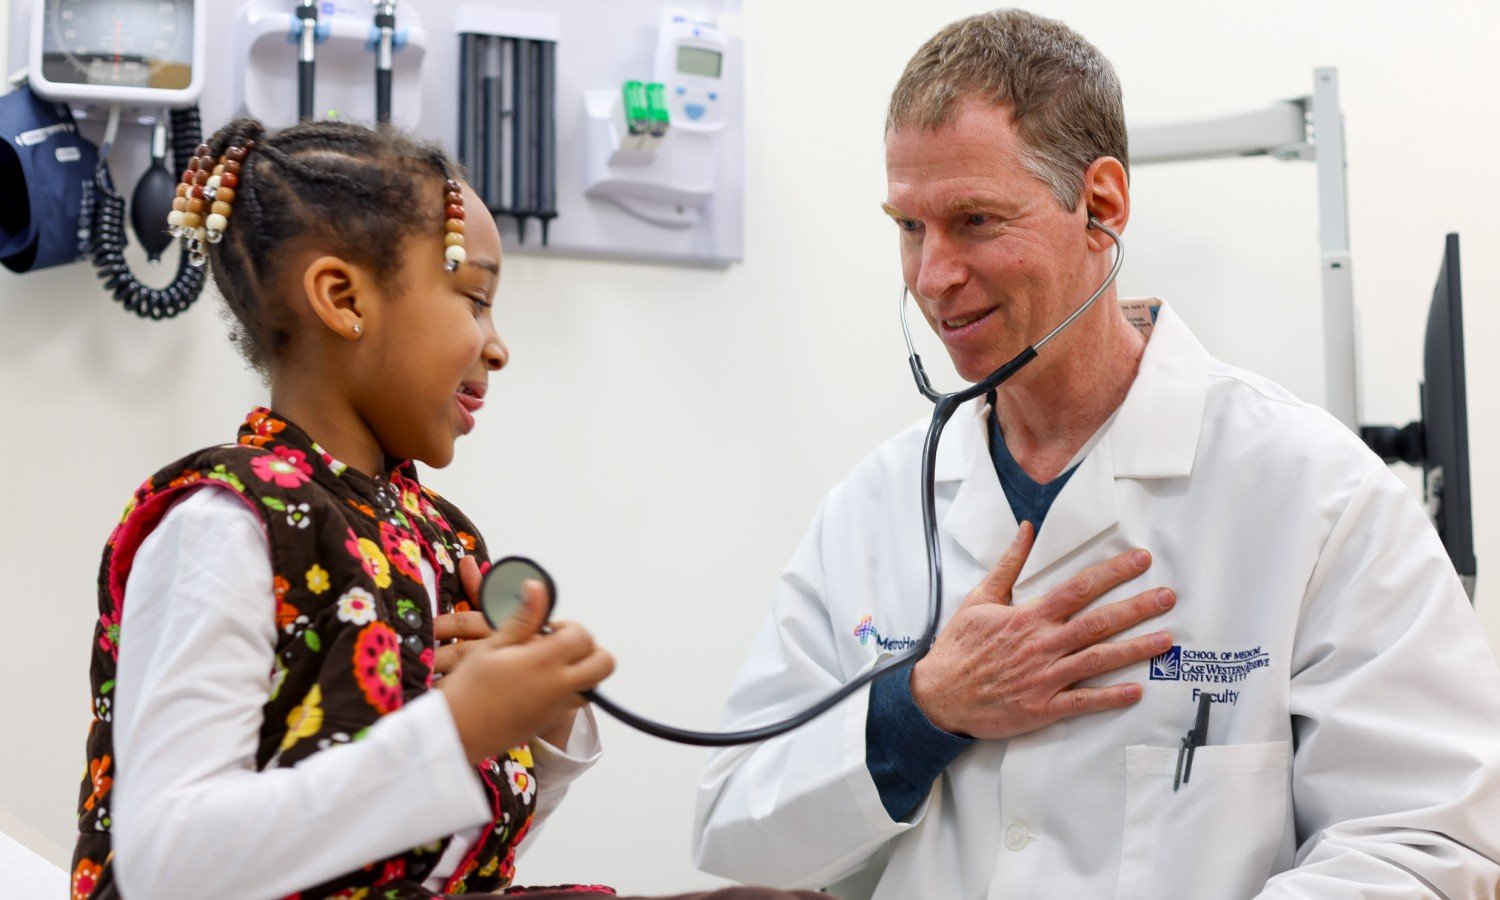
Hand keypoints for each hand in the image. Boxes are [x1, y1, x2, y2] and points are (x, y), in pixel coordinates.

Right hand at [436, 556, 609, 761]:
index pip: (583, 636)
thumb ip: (523, 618)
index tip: (546, 630)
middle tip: (558, 646)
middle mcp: (559, 687)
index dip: (568, 628)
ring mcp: (557, 708)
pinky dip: (568, 689)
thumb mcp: (491, 645)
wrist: (455, 734)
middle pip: (603, 663)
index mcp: (544, 663)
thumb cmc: (468, 687)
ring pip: (594, 685)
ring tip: (548, 665)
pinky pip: (575, 702)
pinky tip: (538, 683)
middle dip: (588, 649)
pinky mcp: (550, 722)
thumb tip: (538, 587)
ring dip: (581, 670)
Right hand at [910, 521, 1174, 739]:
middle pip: (1098, 621)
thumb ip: (1008, 565)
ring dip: (1135, 649)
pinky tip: (1136, 690)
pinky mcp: (1042, 708)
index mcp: (1028, 617)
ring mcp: (1044, 677)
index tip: (1139, 561)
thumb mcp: (980, 599)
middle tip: (1167, 597)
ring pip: (1098, 659)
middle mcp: (1041, 645)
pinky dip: (1110, 697)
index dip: (1112, 573)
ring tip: (1166, 639)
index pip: (1078, 588)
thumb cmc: (959, 648)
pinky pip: (1082, 701)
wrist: (938, 695)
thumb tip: (1026, 531)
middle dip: (1136, 607)